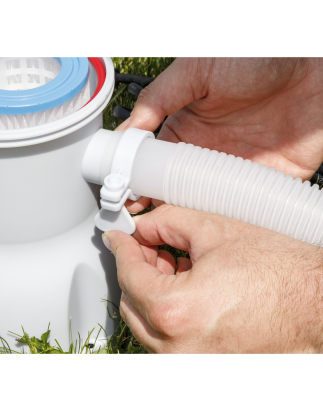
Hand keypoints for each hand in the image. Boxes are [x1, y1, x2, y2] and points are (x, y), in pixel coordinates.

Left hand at [102, 205, 322, 353]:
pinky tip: (182, 284)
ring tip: (168, 261)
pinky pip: (167, 336)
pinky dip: (165, 310)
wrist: (314, 302)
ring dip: (149, 289)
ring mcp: (190, 360)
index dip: (121, 248)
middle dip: (134, 267)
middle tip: (146, 243)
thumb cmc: (278, 271)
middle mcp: (177, 346)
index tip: (117, 236)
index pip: (128, 275)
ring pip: (146, 322)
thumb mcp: (214, 230)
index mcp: (176, 311)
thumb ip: (166, 222)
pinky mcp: (204, 362)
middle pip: (131, 302)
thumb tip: (142, 225)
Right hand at [118, 57, 322, 212]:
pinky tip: (217, 229)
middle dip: (162, 209)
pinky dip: (233, 222)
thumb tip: (126, 131)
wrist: (311, 67)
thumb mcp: (196, 72)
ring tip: (176, 232)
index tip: (126, 199)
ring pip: (207, 206)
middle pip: (178, 192)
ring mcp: (236, 172)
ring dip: (193, 220)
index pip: (157, 166)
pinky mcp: (267, 181)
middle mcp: (208, 156)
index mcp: (188, 132)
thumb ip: (158, 100)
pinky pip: (246, 208)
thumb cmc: (254, 60)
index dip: (140, 183)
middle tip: (144, 225)